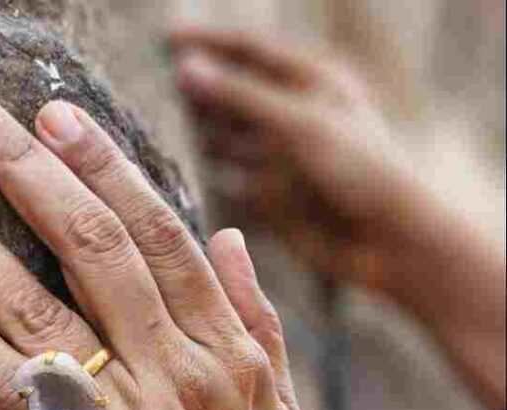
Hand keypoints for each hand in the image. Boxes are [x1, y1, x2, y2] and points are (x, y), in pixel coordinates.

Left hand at [0, 97, 311, 409]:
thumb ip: (259, 323)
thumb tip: (231, 237)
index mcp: (229, 356)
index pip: (163, 236)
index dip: (107, 168)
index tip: (56, 118)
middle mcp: (183, 379)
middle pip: (97, 252)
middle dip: (32, 175)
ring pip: (46, 313)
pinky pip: (19, 399)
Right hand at [170, 25, 413, 289]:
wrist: (389, 242)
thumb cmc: (361, 170)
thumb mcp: (301, 124)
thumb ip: (243, 97)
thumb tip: (185, 69)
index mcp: (310, 81)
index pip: (249, 50)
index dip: (208, 42)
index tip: (163, 40)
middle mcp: (291, 116)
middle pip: (232, 93)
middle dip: (196, 89)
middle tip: (148, 89)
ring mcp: (279, 158)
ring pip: (226, 137)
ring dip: (197, 131)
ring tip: (156, 128)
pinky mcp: (271, 196)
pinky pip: (230, 177)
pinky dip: (207, 173)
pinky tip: (180, 171)